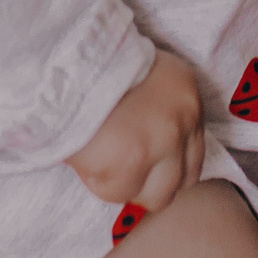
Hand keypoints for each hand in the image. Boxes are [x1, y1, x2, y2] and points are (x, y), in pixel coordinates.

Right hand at [66, 50, 207, 214]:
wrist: (63, 61)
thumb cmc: (93, 65)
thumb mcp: (140, 72)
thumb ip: (157, 107)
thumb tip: (153, 148)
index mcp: (187, 94)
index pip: (195, 153)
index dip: (168, 164)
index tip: (145, 163)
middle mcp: (182, 120)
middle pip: (182, 180)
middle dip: (153, 181)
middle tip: (122, 166)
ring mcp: (159, 145)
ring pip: (156, 195)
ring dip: (128, 185)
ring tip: (102, 158)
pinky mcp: (129, 165)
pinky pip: (117, 193)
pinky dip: (97, 180)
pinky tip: (86, 153)